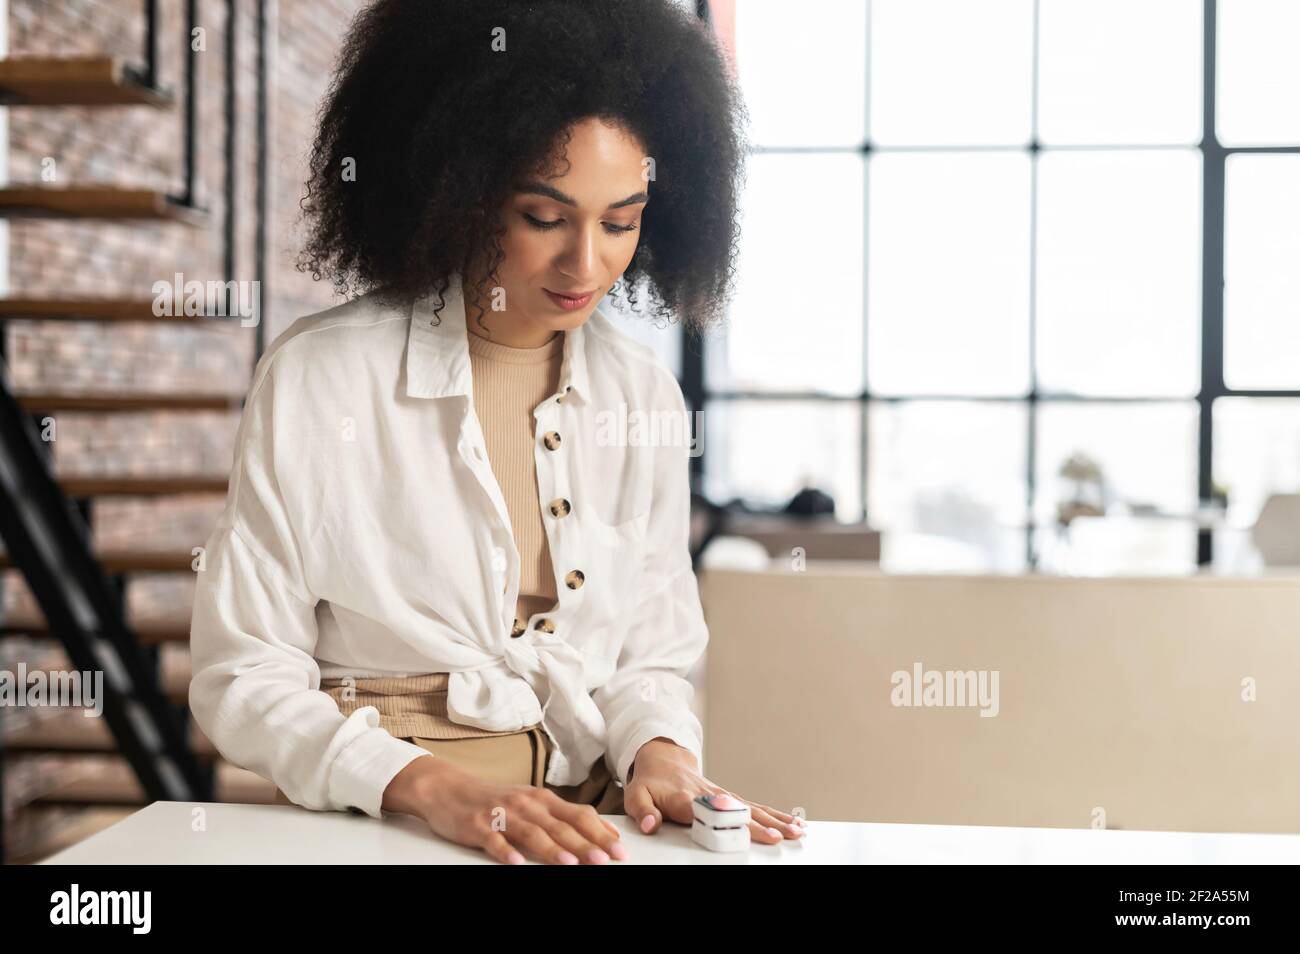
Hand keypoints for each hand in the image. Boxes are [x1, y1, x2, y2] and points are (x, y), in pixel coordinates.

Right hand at [383, 755, 629, 864]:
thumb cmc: (495, 800)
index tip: (620, 850)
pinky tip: (515, 863)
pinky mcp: (478, 826)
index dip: (601, 833)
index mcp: (543, 800)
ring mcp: (502, 814)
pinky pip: (493, 840)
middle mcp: (526, 804)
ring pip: (531, 833)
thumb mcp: (531, 803)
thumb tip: (599, 831)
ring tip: (570, 863)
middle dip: (585, 844)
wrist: (448, 789)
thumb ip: (561, 817)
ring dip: (551, 849)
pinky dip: (505, 852)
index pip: (579, 815)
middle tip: (606, 860)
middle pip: (561, 826)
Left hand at [624, 738, 806, 844]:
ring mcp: (723, 795)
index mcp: (686, 798)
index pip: (709, 813)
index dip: (727, 823)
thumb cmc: (650, 781)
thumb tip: (650, 826)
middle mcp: (709, 795)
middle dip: (759, 825)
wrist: (663, 758)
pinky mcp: (730, 797)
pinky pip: (755, 806)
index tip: (743, 831)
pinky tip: (794, 822)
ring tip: (797, 831)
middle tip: (779, 837)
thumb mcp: (636, 795)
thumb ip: (643, 811)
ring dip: (776, 820)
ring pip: (753, 808)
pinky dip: (775, 814)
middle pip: (739, 812)